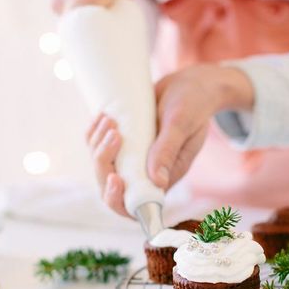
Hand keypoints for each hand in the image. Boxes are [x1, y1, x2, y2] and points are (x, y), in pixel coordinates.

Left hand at [86, 65, 253, 216]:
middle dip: (103, 162)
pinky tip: (103, 117)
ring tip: (110, 119)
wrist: (191, 85)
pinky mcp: (126, 142)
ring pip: (102, 164)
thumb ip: (168, 151)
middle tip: (113, 134)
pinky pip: (100, 145)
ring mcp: (134, 157)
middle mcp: (147, 171)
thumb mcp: (181, 125)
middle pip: (111, 183)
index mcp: (165, 176)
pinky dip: (95, 133)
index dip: (118, 198)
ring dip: (98, 145)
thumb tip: (158, 182)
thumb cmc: (193, 105)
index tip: (115, 177)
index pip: (134, 203)